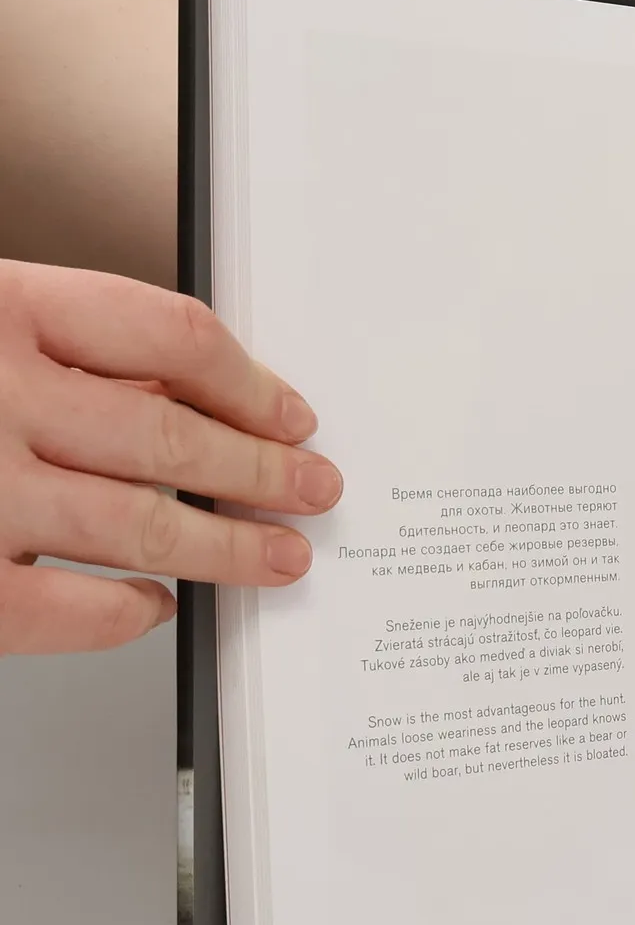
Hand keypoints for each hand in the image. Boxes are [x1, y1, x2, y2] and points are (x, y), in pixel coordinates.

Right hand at [0, 261, 341, 654]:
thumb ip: (71, 353)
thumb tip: (192, 397)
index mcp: (4, 312)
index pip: (170, 337)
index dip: (250, 385)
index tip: (291, 417)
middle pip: (170, 436)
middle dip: (263, 473)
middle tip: (314, 491)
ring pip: (141, 526)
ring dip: (229, 549)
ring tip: (280, 557)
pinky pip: (68, 610)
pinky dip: (124, 613)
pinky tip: (153, 603)